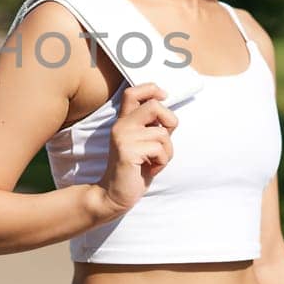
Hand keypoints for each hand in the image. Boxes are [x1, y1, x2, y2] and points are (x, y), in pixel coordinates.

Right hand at [98, 82, 177, 215]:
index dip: (151, 89)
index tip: (164, 96)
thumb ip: (152, 128)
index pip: (132, 93)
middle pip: (154, 106)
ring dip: (167, 152)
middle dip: (170, 121)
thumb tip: (169, 115)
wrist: (114, 195)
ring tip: (155, 162)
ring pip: (162, 133)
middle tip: (165, 140)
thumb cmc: (134, 170)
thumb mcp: (143, 144)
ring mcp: (123, 138)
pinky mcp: (128, 151)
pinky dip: (162, 162)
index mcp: (124, 122)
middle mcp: (121, 126)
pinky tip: (150, 170)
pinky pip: (159, 150)